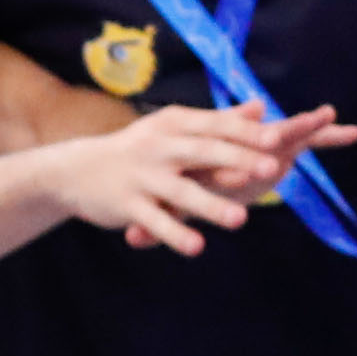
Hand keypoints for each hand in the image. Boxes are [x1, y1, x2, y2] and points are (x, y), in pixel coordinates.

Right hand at [63, 99, 351, 253]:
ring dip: (211, 205)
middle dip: (238, 159)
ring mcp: (143, 177)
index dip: (248, 132)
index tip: (281, 136)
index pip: (217, 126)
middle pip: (204, 152)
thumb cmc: (139, 149)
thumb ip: (219, 122)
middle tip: (273, 169)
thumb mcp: (175, 130)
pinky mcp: (128, 205)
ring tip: (241, 220)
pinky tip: (197, 248)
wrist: (76, 170)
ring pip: (182, 192)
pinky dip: (175, 235)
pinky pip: (156, 222)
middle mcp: (160, 146)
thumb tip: (261, 107)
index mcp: (175, 124)